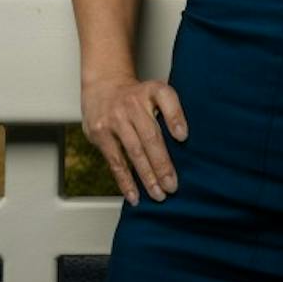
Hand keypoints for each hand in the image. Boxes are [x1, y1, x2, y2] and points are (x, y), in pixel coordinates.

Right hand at [81, 75, 187, 204]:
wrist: (103, 86)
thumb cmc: (136, 95)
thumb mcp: (157, 92)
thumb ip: (172, 110)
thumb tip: (182, 137)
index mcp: (151, 91)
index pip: (166, 99)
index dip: (175, 117)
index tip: (183, 137)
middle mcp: (132, 104)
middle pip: (150, 136)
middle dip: (162, 164)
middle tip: (173, 185)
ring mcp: (114, 120)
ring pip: (133, 152)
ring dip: (147, 177)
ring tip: (158, 194)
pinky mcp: (100, 134)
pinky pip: (115, 161)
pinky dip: (125, 181)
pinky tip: (134, 195)